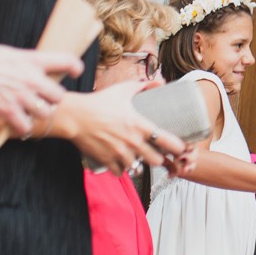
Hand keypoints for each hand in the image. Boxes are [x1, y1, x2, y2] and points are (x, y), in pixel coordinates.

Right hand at [0, 40, 80, 136]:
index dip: (75, 68)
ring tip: (28, 111)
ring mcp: (21, 96)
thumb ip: (27, 64)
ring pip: (45, 113)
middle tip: (41, 99)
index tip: (74, 72)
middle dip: (51, 99)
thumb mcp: (10, 53)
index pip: (68, 61)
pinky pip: (26, 127)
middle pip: (59, 96)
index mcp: (32, 60)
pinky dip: (23, 128)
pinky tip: (17, 122)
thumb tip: (36, 73)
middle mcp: (31, 78)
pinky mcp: (7, 111)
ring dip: (38, 114)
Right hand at [49, 79, 181, 173]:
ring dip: (138, 164)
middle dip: (159, 158)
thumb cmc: (99, 101)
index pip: (167, 141)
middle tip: (155, 153)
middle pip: (156, 160)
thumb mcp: (123, 90)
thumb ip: (143, 86)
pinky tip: (121, 164)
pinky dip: (122, 169)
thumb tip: (159, 82)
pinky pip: (120, 172)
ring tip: (137, 157)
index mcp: (140, 125)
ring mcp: (119, 153)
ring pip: (138, 168)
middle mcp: (132, 142)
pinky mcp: (107, 161)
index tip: (180, 147)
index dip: (178, 147)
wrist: (74, 116)